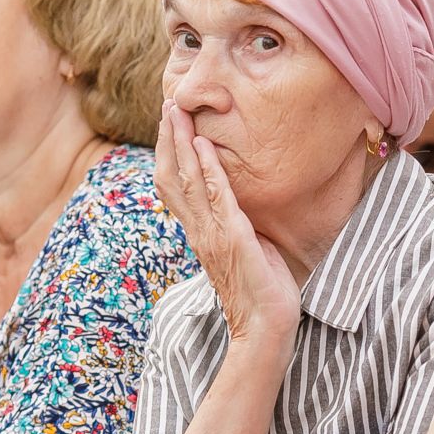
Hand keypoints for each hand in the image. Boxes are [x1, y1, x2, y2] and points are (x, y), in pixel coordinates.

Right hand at [154, 103, 298, 341]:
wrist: (265, 328)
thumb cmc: (261, 291)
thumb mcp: (246, 248)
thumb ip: (236, 224)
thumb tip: (240, 204)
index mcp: (201, 232)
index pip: (175, 186)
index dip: (170, 153)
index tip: (170, 123)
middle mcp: (199, 230)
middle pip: (171, 176)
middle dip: (168, 139)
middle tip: (168, 105)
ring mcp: (213, 234)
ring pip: (187, 180)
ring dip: (181, 143)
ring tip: (177, 114)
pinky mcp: (233, 238)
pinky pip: (216, 197)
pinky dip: (208, 168)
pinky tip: (203, 145)